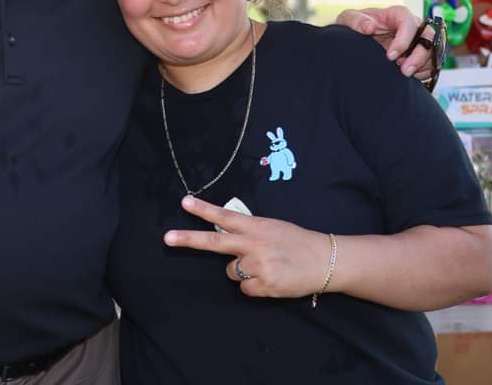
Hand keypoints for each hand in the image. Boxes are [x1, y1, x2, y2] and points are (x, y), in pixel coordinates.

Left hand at [164, 196, 328, 297]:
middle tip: (167, 238)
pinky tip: (271, 279)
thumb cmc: (296, 242)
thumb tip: (224, 232)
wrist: (325, 260)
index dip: (203, 209)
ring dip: (242, 271)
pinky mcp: (265, 285)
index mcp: (256, 227)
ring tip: (266, 266)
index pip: (225, 216)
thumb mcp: (271, 227)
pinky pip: (245, 289)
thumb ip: (248, 231)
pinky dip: (254, 287)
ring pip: (230, 272)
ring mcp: (259, 265)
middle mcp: (254, 244)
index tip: (184, 202)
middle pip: (215, 242)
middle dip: (188, 240)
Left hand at [336, 5, 431, 79]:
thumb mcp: (349, 18)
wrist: (359, 39)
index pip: (409, 23)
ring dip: (421, 66)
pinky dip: (423, 72)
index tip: (390, 56)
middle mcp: (413, 25)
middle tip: (404, 71)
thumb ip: (355, 20)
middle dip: (418, 56)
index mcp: (398, 14)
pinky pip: (432, 63)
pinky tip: (409, 78)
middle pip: (428, 38)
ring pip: (433, 52)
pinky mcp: (421, 54)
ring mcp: (420, 40)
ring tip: (404, 75)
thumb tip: (369, 27)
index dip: (403, 40)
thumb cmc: (356, 25)